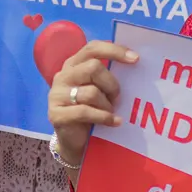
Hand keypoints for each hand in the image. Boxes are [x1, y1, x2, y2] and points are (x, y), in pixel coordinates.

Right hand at [47, 41, 137, 165]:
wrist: (76, 142)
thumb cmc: (93, 113)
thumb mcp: (101, 91)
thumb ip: (108, 77)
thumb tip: (135, 63)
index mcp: (73, 65)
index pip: (92, 49)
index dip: (114, 51)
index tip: (135, 59)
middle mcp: (62, 76)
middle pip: (93, 67)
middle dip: (112, 84)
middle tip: (117, 99)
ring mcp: (56, 95)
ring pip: (91, 92)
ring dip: (107, 105)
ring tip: (111, 113)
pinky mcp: (55, 114)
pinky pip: (85, 111)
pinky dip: (104, 117)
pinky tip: (114, 122)